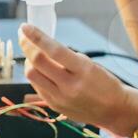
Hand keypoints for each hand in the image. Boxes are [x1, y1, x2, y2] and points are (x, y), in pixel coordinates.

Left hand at [19, 25, 137, 135]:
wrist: (114, 109)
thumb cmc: (104, 83)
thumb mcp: (90, 65)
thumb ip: (67, 57)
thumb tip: (43, 45)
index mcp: (83, 70)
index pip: (54, 50)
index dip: (36, 37)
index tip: (25, 27)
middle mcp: (70, 86)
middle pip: (37, 63)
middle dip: (26, 46)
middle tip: (23, 37)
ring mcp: (61, 98)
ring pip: (32, 75)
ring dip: (28, 61)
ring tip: (34, 55)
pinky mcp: (55, 106)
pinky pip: (37, 87)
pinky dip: (36, 75)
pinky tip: (42, 71)